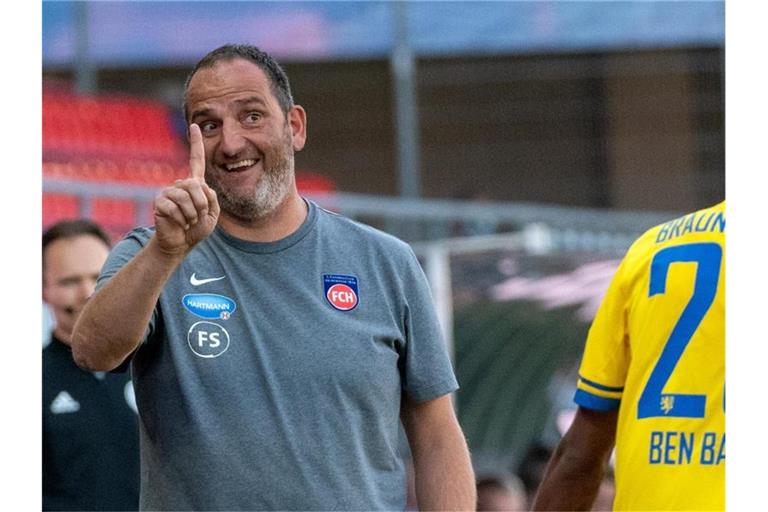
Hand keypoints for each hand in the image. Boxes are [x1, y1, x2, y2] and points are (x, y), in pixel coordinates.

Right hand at [152, 124, 219, 255]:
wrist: (181, 243)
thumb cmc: (196, 228)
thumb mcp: (213, 213)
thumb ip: (211, 197)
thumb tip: (198, 185)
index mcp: (194, 184)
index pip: (196, 160)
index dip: (196, 143)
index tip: (195, 125)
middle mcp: (180, 184)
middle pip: (196, 186)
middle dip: (202, 205)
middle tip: (198, 217)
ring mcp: (168, 192)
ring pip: (186, 198)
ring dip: (192, 215)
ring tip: (188, 221)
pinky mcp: (159, 202)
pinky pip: (174, 208)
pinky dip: (181, 220)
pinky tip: (178, 223)